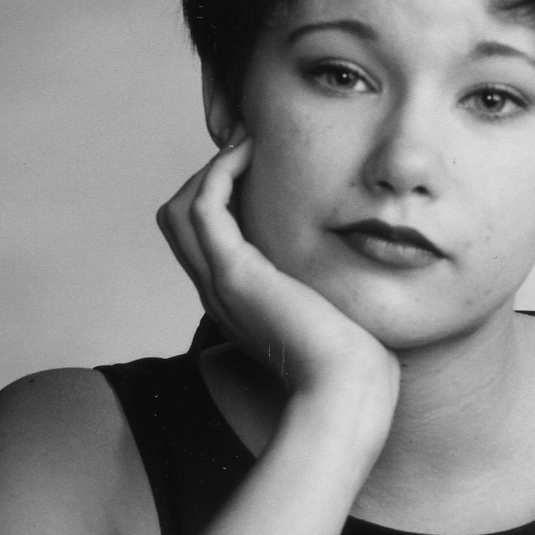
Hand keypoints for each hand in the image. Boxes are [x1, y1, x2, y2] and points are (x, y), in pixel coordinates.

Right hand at [157, 137, 399, 427]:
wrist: (345, 389)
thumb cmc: (351, 361)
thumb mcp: (333, 312)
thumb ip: (327, 287)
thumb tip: (357, 262)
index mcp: (237, 302)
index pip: (202, 239)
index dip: (219, 198)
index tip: (257, 168)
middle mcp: (219, 293)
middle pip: (177, 221)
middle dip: (206, 177)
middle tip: (247, 148)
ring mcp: (221, 285)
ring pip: (180, 211)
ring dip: (209, 169)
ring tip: (247, 145)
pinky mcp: (236, 275)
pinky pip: (203, 208)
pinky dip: (219, 172)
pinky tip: (251, 155)